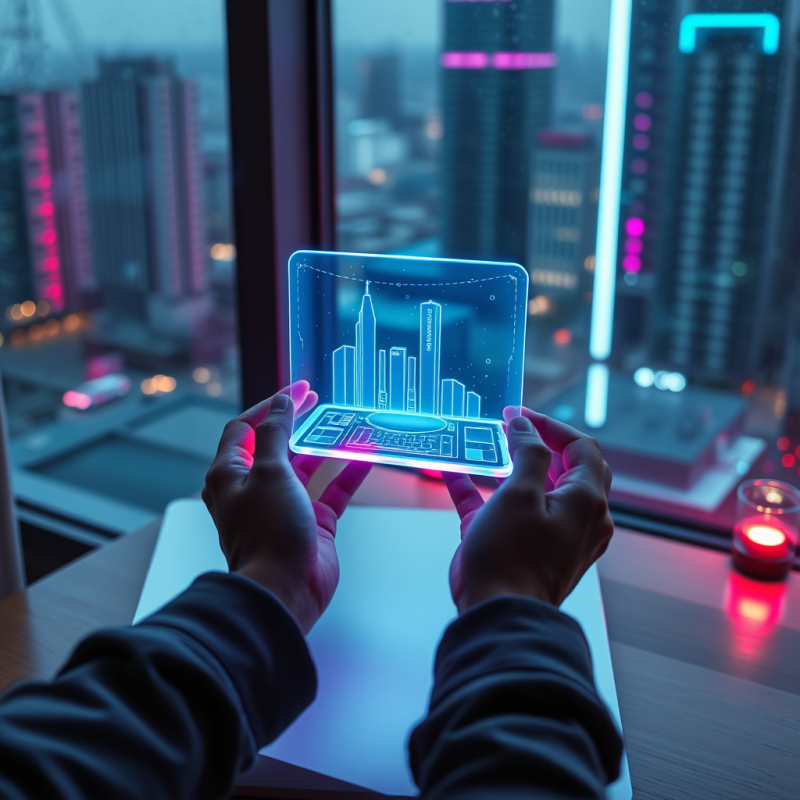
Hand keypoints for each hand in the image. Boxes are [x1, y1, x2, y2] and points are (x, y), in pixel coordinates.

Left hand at [202, 381, 371, 633]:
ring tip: (346, 423)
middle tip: (319, 400)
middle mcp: (255, 488)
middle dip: (298, 421)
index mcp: (231, 475)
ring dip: (326, 446)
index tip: (297, 390)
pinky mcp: (312, 522)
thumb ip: (275, 434)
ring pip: (308, 466)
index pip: (245, 428)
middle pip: (277, 444)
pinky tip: (366, 455)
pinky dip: (348, 473)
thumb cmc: (268, 532)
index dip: (269, 405)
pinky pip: (332, 490)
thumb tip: (281, 404)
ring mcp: (285, 506)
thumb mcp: (269, 472)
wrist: (286, 590)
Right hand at [443, 408, 612, 612]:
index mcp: (586, 502)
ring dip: (511, 465)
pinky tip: (453, 475)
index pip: (581, 448)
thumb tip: (525, 426)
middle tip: (508, 427)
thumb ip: (527, 453)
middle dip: (537, 443)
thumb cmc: (511, 558)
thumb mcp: (520, 494)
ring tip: (485, 445)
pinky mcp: (525, 549)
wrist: (497, 615)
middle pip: (566, 467)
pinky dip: (484, 491)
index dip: (550, 425)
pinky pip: (507, 511)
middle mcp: (579, 519)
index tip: (518, 415)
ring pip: (537, 488)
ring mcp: (554, 536)